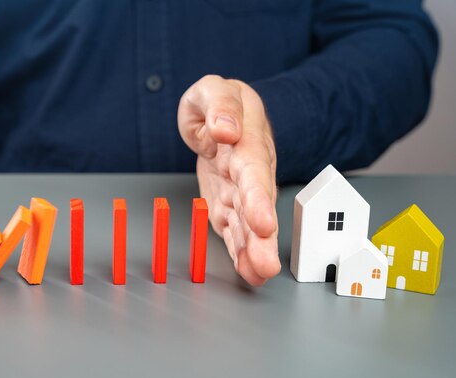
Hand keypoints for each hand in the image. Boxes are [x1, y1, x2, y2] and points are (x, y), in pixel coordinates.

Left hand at [178, 75, 280, 285]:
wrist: (227, 117)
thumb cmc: (221, 103)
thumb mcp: (214, 90)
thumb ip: (219, 105)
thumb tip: (225, 129)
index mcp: (247, 141)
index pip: (253, 170)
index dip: (258, 198)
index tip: (263, 222)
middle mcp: (250, 171)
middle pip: (257, 205)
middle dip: (262, 236)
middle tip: (266, 263)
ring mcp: (240, 191)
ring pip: (249, 223)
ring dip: (255, 251)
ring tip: (259, 274)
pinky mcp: (228, 205)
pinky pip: (235, 230)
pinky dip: (241, 251)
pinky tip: (248, 271)